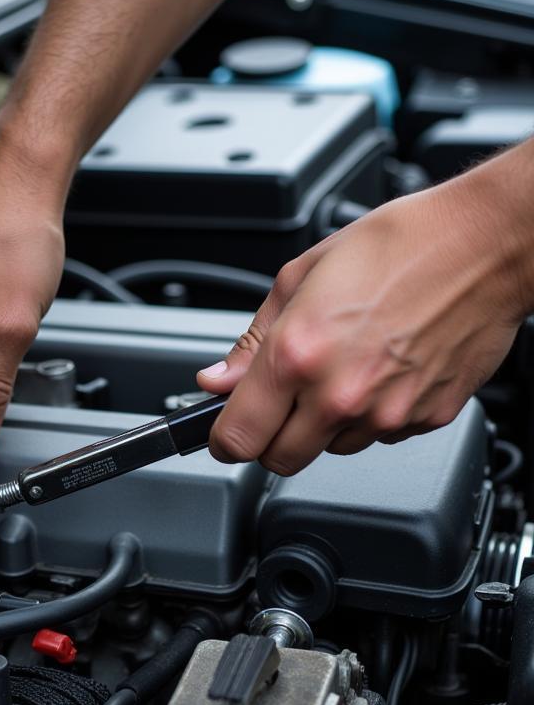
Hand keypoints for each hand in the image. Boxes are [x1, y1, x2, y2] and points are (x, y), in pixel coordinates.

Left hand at [196, 148, 533, 474]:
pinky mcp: (424, 420)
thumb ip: (251, 341)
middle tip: (281, 402)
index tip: (223, 432)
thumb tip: (218, 380)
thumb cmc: (399, 247)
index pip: (237, 438)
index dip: (222, 439)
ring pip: (330, 450)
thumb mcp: (301, 277)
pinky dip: (371, 416)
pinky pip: (378, 437)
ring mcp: (385, 413)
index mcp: (297, 354)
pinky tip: (382, 371)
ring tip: (345, 368)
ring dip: (325, 425)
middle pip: (279, 460)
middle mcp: (339, 393)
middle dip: (271, 438)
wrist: (485, 244)